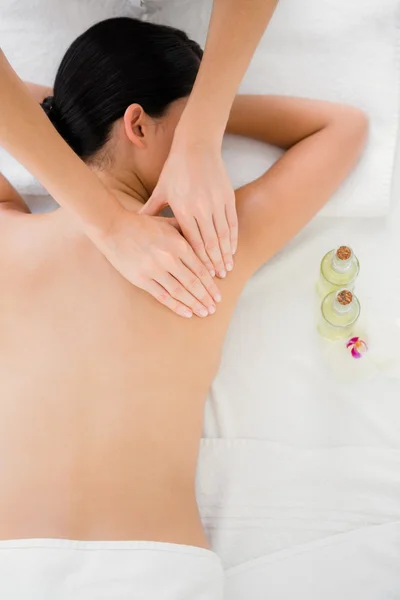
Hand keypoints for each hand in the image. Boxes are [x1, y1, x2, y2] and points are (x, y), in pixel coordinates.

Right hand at [98, 208, 220, 317]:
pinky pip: (163, 296)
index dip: (211, 284)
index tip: (218, 294)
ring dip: (194, 304)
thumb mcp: (167, 223)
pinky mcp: (141, 279)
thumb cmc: (142, 224)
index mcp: (179, 244)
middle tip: (214, 308)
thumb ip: (185, 232)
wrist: (114, 227)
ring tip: (204, 312)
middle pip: (193, 283)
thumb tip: (203, 241)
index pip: (201, 269)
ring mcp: (155, 270)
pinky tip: (187, 313)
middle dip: (206, 297)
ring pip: (180, 292)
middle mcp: (169, 258)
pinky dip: (176, 306)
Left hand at [140, 144, 237, 278]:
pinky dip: (233, 238)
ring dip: (225, 254)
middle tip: (218, 279)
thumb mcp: (160, 191)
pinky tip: (233, 249)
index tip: (202, 275)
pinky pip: (232, 222)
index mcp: (183, 209)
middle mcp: (201, 208)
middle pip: (210, 243)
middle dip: (214, 263)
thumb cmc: (175, 170)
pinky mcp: (227, 197)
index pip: (192, 242)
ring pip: (223, 235)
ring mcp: (216, 203)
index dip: (199, 260)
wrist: (196, 147)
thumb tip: (135, 228)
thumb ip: (151, 212)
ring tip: (227, 268)